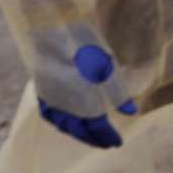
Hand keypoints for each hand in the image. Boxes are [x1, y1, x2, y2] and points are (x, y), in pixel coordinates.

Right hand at [31, 27, 134, 150]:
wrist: (51, 29)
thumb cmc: (84, 45)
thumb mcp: (108, 66)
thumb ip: (118, 92)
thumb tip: (130, 112)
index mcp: (83, 100)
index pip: (97, 127)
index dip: (107, 136)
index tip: (117, 143)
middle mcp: (64, 105)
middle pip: (79, 130)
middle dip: (93, 138)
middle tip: (105, 144)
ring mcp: (50, 100)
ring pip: (63, 125)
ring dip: (77, 133)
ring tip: (89, 136)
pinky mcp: (42, 92)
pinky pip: (51, 115)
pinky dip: (61, 123)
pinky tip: (67, 123)